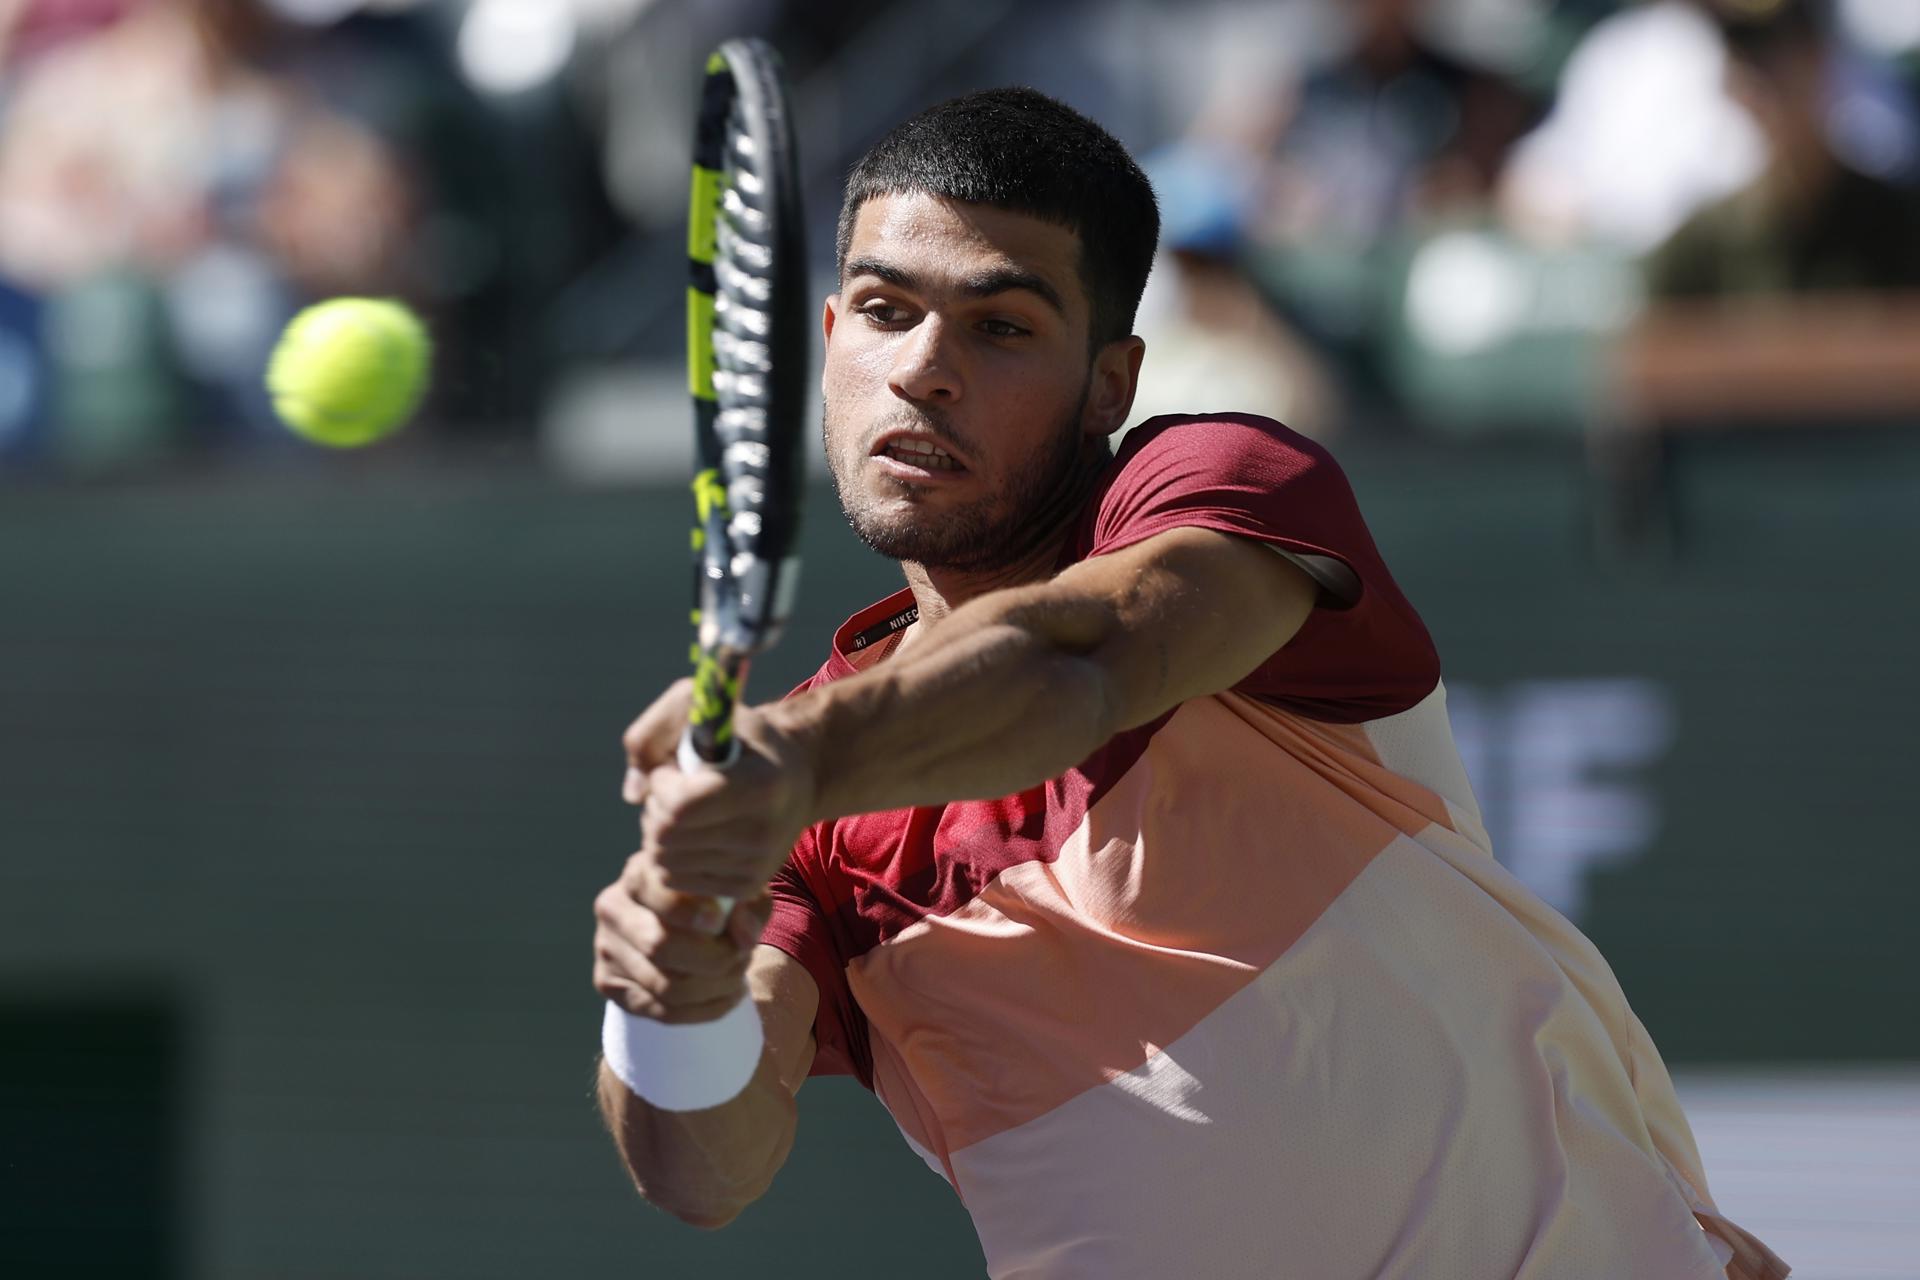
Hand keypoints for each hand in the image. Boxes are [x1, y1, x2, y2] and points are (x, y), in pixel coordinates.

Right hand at [592, 851, 771, 1023]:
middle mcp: (614, 907)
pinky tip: (727, 994)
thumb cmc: (711, 899)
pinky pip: (663, 1012)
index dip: (697, 915)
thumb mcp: (735, 892)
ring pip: (667, 986)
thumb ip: (748, 906)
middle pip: (661, 946)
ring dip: (717, 987)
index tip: (722, 924)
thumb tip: (744, 938)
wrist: (677, 925)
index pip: (664, 897)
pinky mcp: (609, 983)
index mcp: (642, 872)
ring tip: (739, 974)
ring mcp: (607, 948)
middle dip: (716, 959)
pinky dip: (706, 1009)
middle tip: (744, 956)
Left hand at [620, 679, 819, 904]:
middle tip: (672, 791)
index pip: (680, 807)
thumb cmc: (741, 738)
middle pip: (667, 836)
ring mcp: (757, 864)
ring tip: (682, 812)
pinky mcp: (747, 886)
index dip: (660, 785)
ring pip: (665, 862)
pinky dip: (670, 857)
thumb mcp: (701, 711)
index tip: (672, 768)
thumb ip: (651, 734)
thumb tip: (632, 793)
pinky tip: (691, 834)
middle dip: (654, 809)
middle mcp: (764, 831)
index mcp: (760, 784)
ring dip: (659, 834)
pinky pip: (675, 880)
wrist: (797, 775)